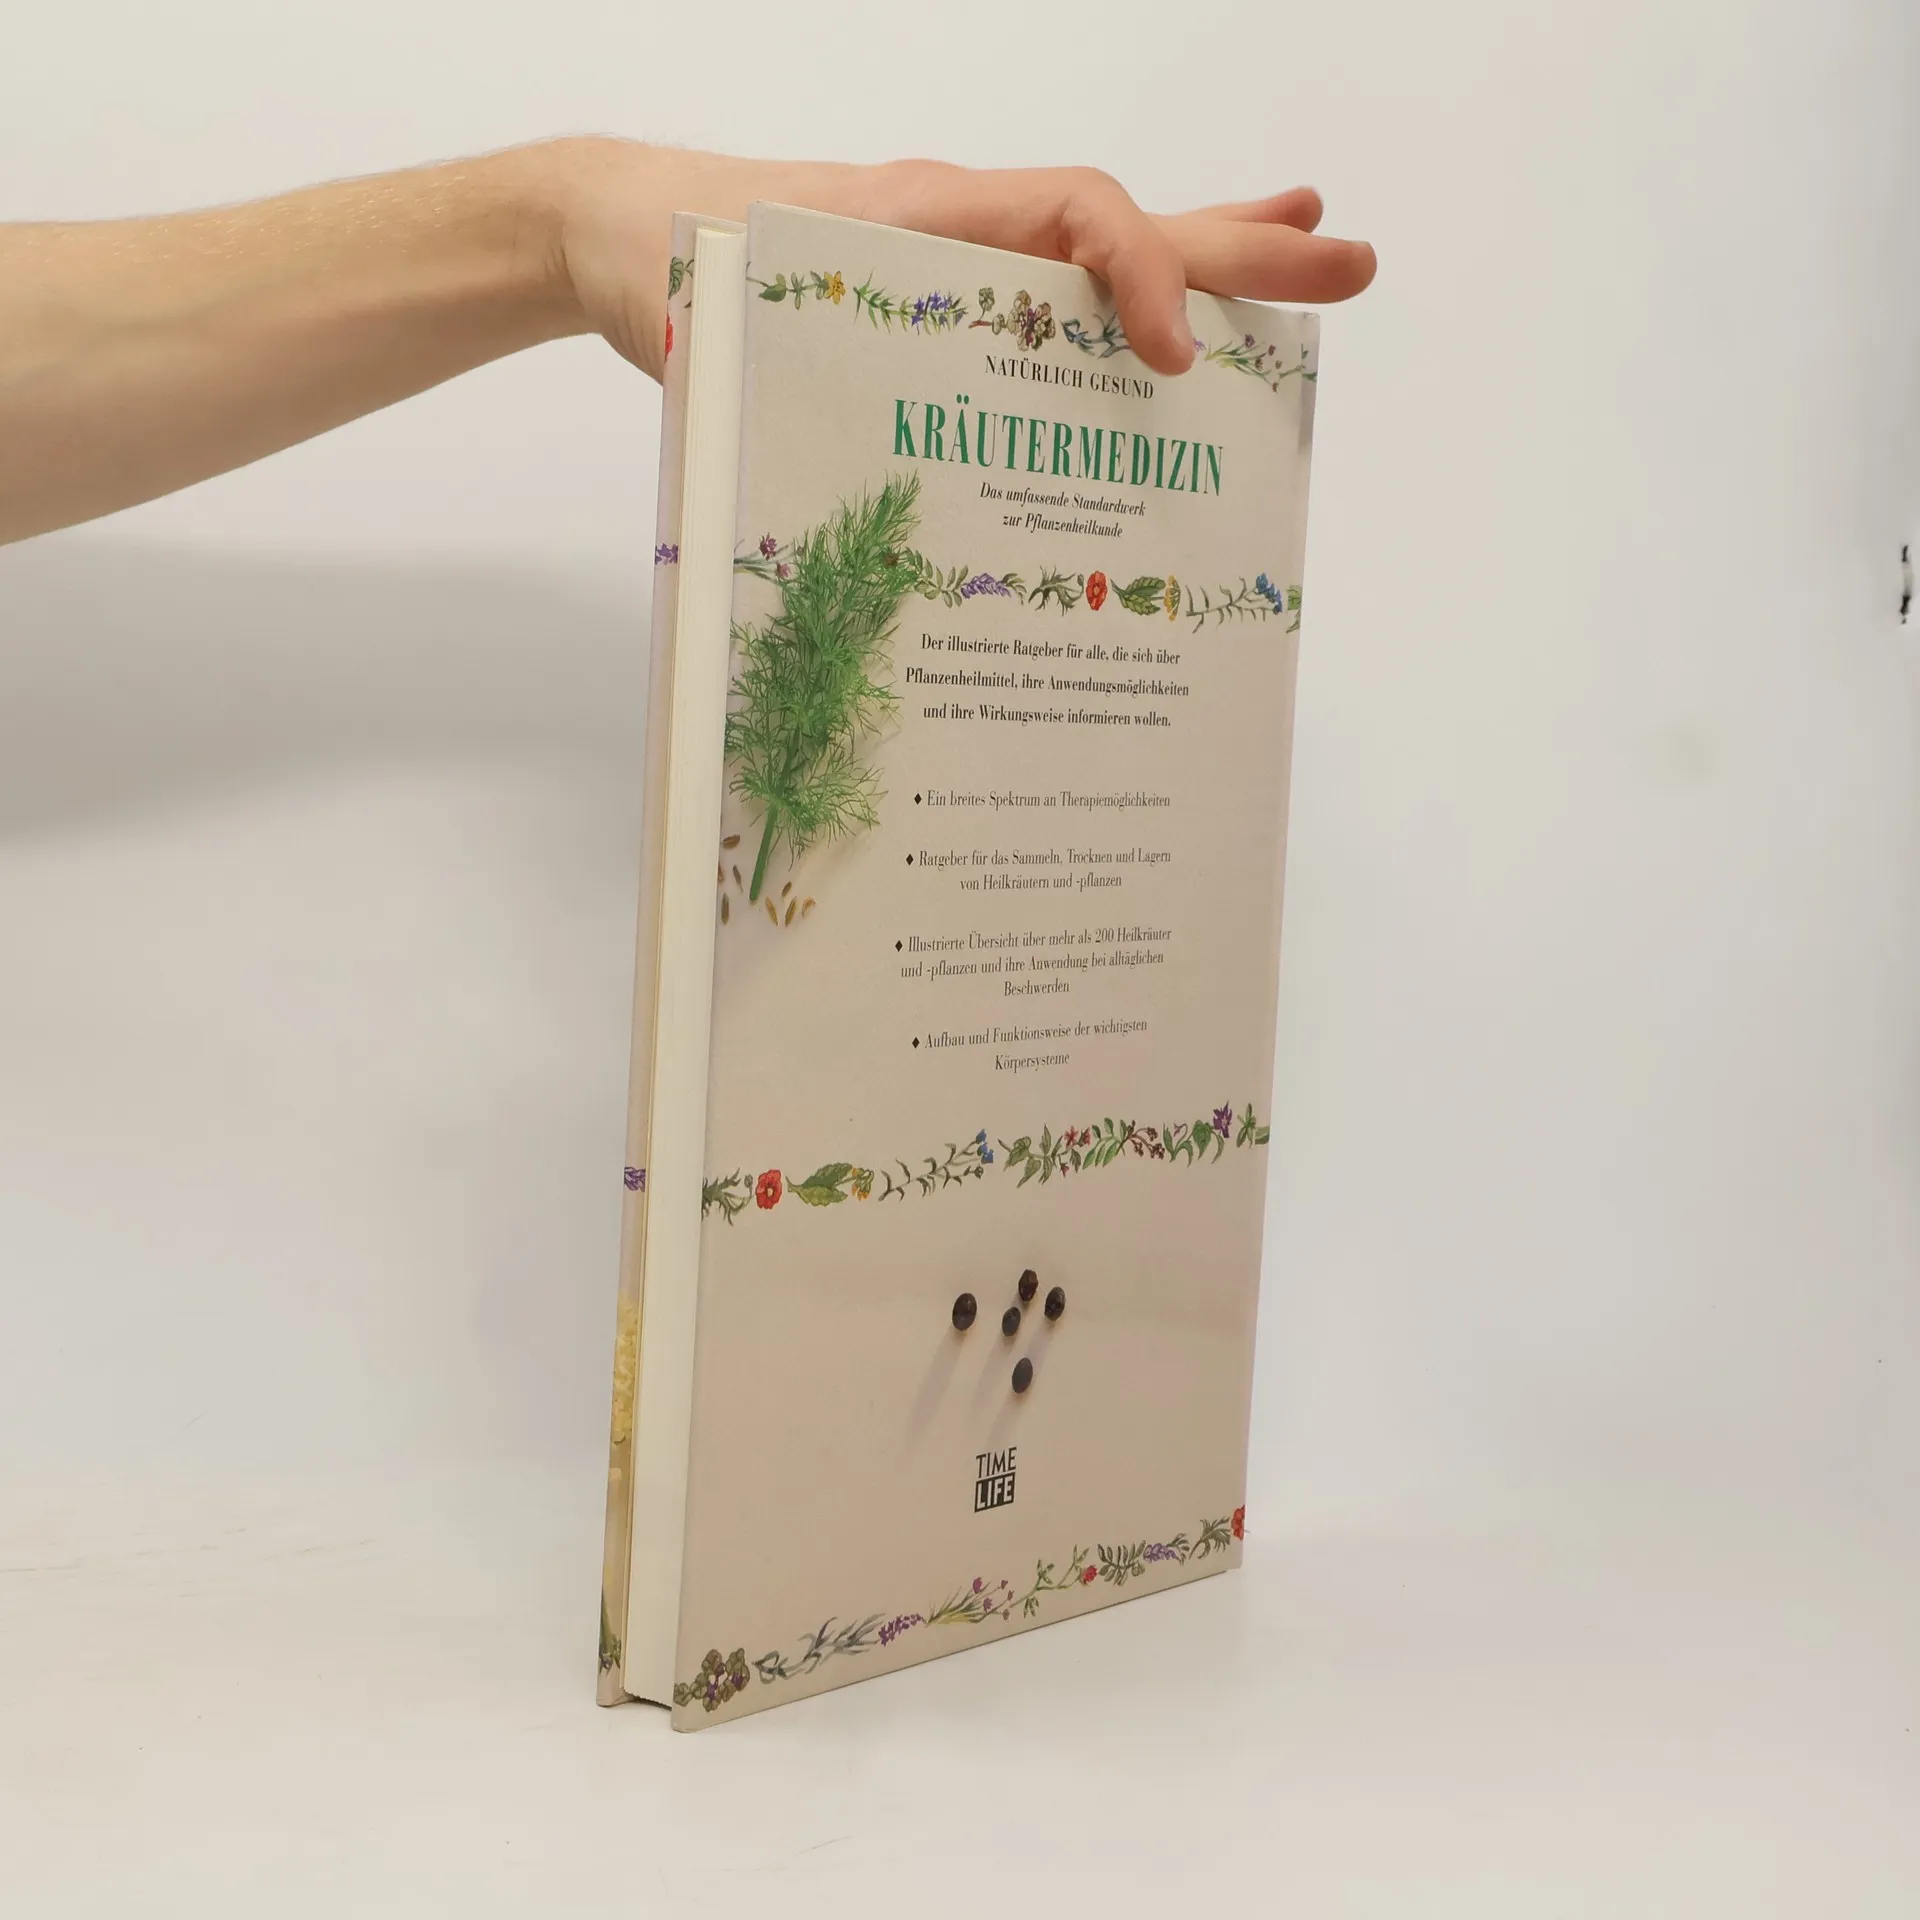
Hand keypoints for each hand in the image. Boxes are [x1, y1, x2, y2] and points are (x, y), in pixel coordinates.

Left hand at [547, 141, 1375, 382]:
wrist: (629, 232)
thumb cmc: (666, 264)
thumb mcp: (702, 308)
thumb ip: (745, 349)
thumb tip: (780, 407)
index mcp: (920, 218)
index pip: (1070, 217)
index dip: (1136, 276)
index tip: (1168, 360)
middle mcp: (964, 228)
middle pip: (1128, 228)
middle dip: (1242, 254)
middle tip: (1351, 265)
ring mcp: (968, 261)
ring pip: (1110, 258)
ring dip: (1211, 265)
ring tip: (1308, 258)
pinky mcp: (954, 300)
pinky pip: (1061, 301)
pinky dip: (1129, 307)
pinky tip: (1173, 341)